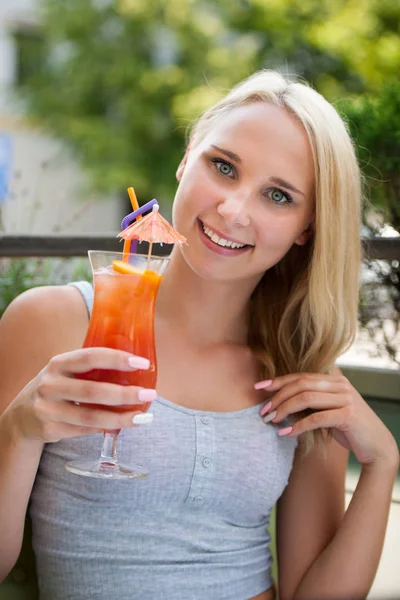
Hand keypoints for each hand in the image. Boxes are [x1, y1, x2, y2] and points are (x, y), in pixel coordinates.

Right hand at [7, 348, 155, 442]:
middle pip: (92, 391)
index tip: (142, 363)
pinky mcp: (49, 430)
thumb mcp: (66, 371)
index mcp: (59, 363)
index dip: (117, 359)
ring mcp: (48, 409)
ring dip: (120, 418)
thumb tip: (136, 367)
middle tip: (150, 394)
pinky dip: (106, 429)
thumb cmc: (56, 387)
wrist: (21, 415)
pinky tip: (124, 425)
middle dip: (125, 394)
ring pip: (90, 417)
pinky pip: (84, 431)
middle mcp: (50, 385)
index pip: (90, 357)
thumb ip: (91, 367)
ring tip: (143, 417)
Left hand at [256, 372, 398, 467]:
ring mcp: (346, 399)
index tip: (259, 387)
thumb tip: (280, 404)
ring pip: (306, 398)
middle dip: (278, 396)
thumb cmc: (349, 429)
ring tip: (271, 421)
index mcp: (334, 380)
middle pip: (301, 384)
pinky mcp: (348, 415)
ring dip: (284, 409)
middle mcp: (340, 385)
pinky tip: (287, 433)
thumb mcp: (329, 411)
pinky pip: (316, 418)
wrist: (377, 446)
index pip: (301, 376)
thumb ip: (311, 403)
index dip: (278, 380)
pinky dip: (298, 425)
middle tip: (263, 411)